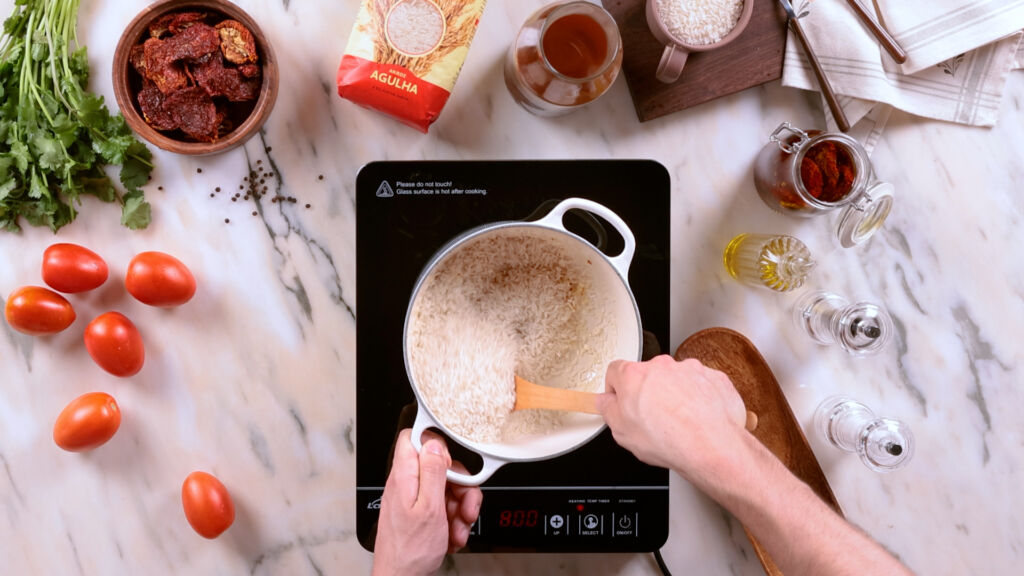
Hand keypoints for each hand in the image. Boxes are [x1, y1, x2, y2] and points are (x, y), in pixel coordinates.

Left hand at [372, 429, 481, 575]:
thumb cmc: (410, 551)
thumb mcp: (429, 508)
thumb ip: (432, 471)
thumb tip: (433, 442)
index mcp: (404, 476)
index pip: (413, 437)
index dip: (436, 443)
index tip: (451, 462)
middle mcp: (407, 484)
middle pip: (440, 466)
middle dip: (460, 486)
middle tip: (464, 506)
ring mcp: (413, 500)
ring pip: (446, 489)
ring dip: (460, 509)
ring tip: (458, 528)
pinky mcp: (420, 514)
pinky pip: (443, 507)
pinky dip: (453, 521)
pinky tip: (452, 535)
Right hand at [595, 355, 749, 489]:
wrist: (711, 446)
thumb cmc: (668, 440)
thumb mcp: (622, 432)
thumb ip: (608, 410)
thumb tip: (605, 401)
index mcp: (634, 375)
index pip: (615, 371)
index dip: (616, 388)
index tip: (621, 401)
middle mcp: (662, 366)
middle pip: (647, 374)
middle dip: (648, 392)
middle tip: (652, 418)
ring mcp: (690, 369)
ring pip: (676, 379)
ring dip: (674, 394)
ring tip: (679, 421)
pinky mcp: (713, 377)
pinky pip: (700, 384)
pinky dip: (698, 397)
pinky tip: (698, 418)